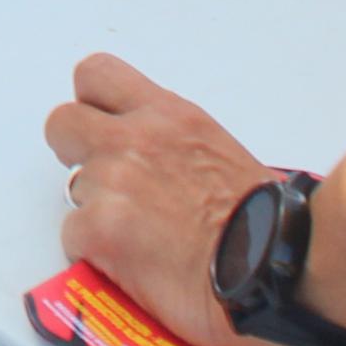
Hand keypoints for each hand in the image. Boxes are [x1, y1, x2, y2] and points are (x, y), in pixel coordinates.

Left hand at [44, 55, 272, 345]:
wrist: (282, 270)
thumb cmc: (268, 224)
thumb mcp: (221, 154)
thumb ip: (173, 146)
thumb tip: (157, 166)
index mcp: (169, 116)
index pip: (97, 74)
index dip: (93, 105)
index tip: (105, 128)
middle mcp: (134, 140)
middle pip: (62, 123)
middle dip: (76, 152)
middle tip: (109, 185)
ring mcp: (113, 183)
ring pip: (71, 189)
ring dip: (96, 211)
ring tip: (139, 239)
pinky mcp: (101, 230)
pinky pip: (73, 238)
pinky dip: (95, 254)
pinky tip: (133, 267)